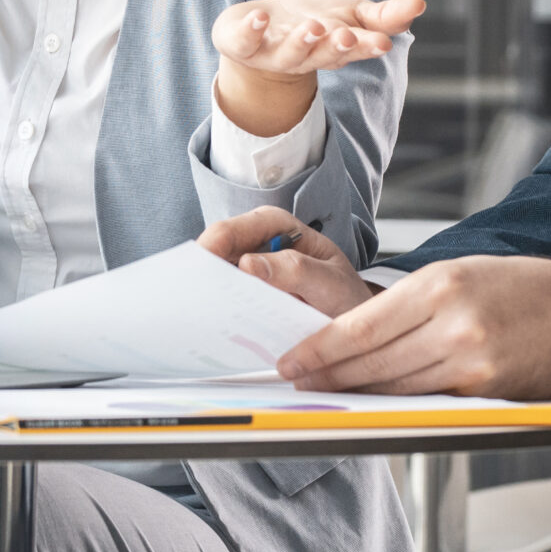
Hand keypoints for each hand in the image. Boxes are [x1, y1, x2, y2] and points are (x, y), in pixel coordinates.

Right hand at [197, 206, 374, 315]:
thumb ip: (297, 271)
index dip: (212, 246)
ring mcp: (249, 268)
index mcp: (277, 226)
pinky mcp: (246, 293)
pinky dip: (217, 310)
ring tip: (200, 315)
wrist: (357, 325)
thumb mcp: (332, 284)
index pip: (234, 230)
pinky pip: (223, 298)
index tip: (200, 268)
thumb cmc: (347, 296)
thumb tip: (248, 264)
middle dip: (202, 271)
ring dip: (206, 294)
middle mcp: (258, 241)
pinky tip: (215, 325)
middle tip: (193, 298)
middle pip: (216, 251)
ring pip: (215, 276)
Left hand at [210, 0, 425, 137]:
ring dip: (300, 42)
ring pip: (288, 55)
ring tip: (312, 27)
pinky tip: (259, 15)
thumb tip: (420, 3)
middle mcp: (306, 57)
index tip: (382, 42)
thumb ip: (385, 15)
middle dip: (335, 48)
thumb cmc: (315, 21)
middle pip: (322, 57)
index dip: (367, 47)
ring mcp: (273, 53)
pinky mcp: (242, 44)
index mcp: (335, 49)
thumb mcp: (352, 14)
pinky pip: (244, 41)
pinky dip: (252, 29)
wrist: (257, 28)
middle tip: (347, 36)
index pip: (356, 50)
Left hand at [275, 255, 550, 399]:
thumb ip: (405, 305)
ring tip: (325, 394)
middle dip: (328, 375)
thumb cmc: (514, 287)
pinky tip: (374, 401)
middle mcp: (455, 326)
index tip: (291, 361)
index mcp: (440, 287)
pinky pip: (428, 399)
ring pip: (397, 387)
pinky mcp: (486, 392)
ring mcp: (472, 363)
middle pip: (373, 362)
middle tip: (298, 381)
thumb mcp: (453, 274)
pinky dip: (397, 402)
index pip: (362, 327)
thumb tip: (351, 335)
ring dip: (356, 394)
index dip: (320, 349)